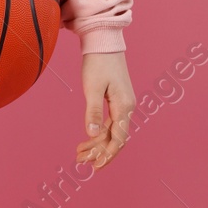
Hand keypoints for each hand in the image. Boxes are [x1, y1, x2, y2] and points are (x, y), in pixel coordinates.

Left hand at [76, 51, 134, 170]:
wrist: (104, 41)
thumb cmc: (98, 62)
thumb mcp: (92, 87)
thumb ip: (93, 112)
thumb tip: (93, 134)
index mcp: (124, 106)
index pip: (119, 138)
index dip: (108, 154)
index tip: (96, 166)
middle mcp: (127, 107)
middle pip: (115, 137)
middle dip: (99, 151)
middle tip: (81, 161)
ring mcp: (123, 104)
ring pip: (112, 131)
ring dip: (97, 143)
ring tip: (80, 153)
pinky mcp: (117, 100)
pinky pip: (110, 122)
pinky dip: (99, 132)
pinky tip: (88, 138)